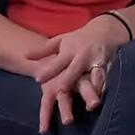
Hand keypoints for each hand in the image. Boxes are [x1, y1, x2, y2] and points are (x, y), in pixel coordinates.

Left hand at [26, 16, 127, 130]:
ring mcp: (98, 61)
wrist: (106, 30)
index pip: (57, 61)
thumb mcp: (61, 41)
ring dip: (93, 88)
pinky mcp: (110, 66)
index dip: (48, 70)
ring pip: (95, 75)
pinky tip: (103, 97)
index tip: (37, 79)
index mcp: (70, 50)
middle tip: (61, 90)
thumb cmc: (79, 39)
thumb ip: (44, 50)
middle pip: (75, 70)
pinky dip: (106, 87)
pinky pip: (108, 78)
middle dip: (69, 80)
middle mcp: (84, 55)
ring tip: (91, 103)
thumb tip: (24, 56)